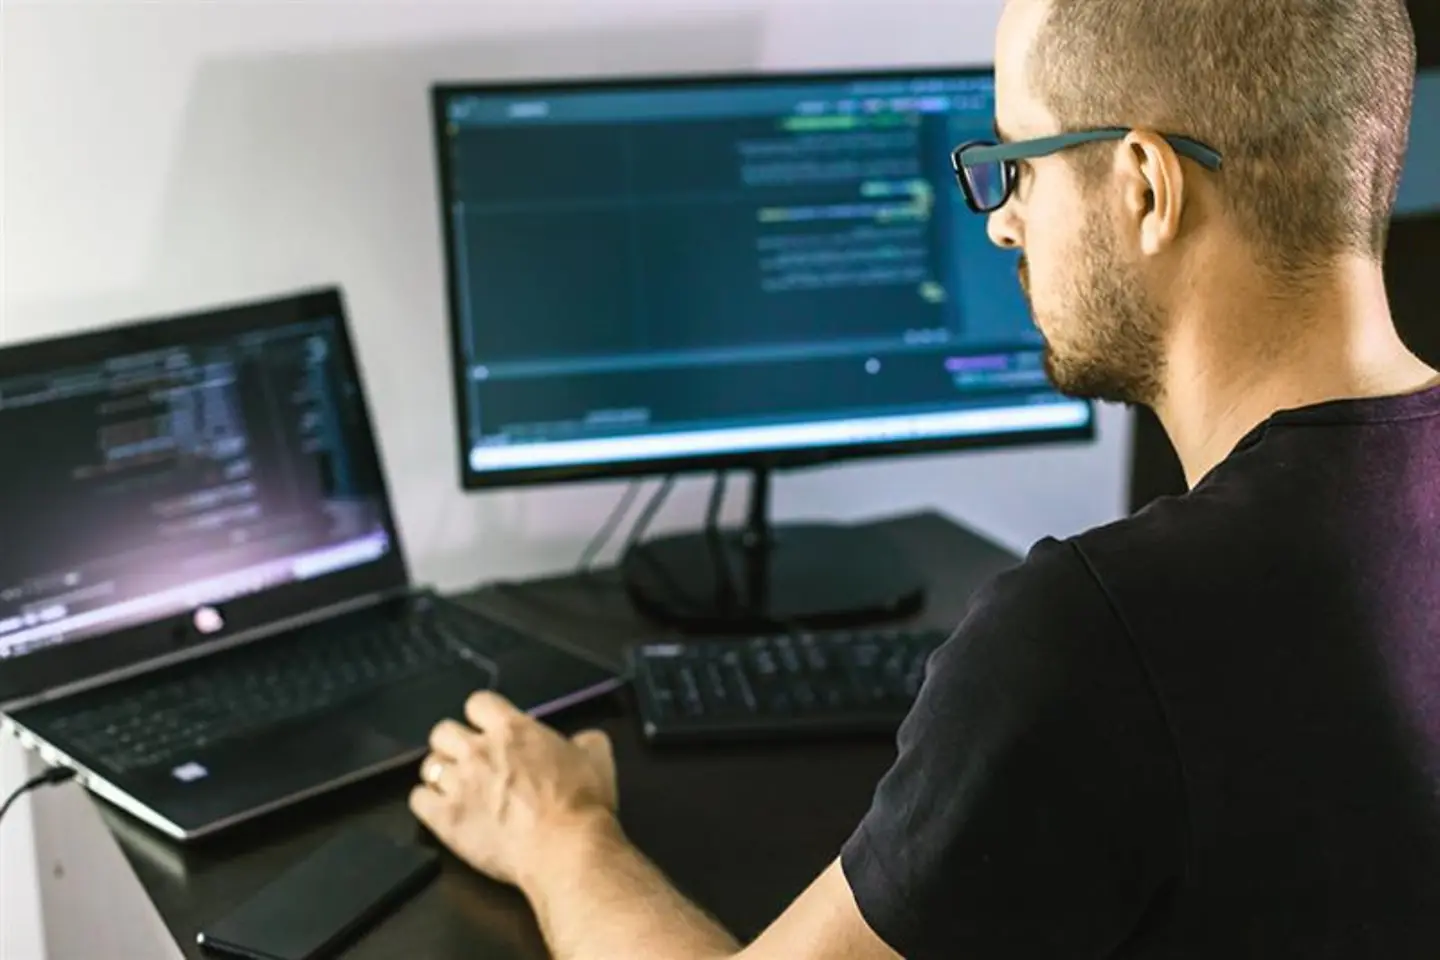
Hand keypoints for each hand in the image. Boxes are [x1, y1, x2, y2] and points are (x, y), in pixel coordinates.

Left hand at [409, 690, 618, 888]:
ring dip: (440, 773)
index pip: (478, 703)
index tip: (487, 728)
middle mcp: (479, 750)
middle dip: (452, 742)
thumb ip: (585, 741)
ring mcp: (459, 784)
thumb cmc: (581, 806)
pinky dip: (427, 802)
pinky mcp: (446, 819)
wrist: (566, 849)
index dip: (481, 715)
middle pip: (443, 730)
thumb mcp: (597, 759)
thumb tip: (583, 740)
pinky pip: (418, 800)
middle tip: (467, 759)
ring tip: (454, 787)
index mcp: (513, 730)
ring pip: (428, 765)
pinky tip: (440, 809)